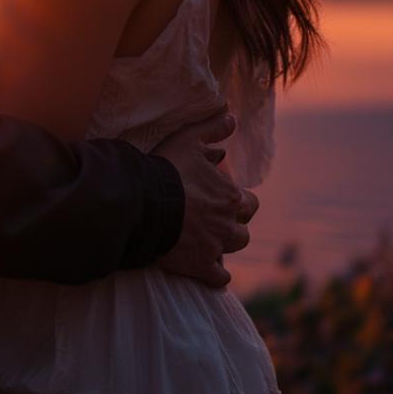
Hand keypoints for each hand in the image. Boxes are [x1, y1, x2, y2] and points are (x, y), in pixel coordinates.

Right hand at [152, 107, 258, 287]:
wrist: (144, 203)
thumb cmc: (166, 169)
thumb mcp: (188, 140)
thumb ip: (212, 128)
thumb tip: (232, 116)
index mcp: (231, 196)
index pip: (248, 201)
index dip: (236, 198)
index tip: (220, 196)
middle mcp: (229, 223)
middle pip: (243, 227)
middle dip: (234, 222)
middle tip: (217, 218)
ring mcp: (215, 247)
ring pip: (234, 248)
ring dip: (226, 244)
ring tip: (211, 239)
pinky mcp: (200, 266)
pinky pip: (219, 277)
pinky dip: (217, 274)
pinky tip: (209, 268)